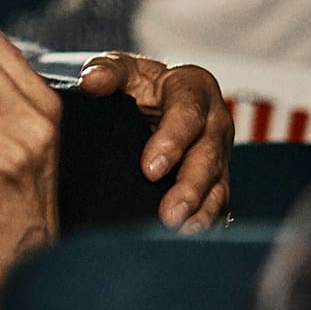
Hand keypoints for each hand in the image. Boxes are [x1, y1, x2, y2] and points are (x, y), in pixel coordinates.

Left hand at [76, 52, 231, 232]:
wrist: (154, 100)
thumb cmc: (138, 84)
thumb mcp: (124, 69)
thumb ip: (108, 71)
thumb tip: (91, 81)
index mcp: (194, 89)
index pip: (188, 115)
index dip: (172, 142)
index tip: (149, 169)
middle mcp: (214, 124)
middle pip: (208, 158)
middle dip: (190, 188)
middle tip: (169, 214)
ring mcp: (219, 156)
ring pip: (217, 187)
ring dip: (200, 212)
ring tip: (180, 233)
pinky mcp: (215, 181)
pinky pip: (215, 205)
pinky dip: (202, 223)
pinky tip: (185, 240)